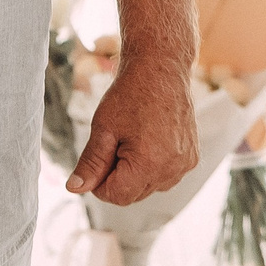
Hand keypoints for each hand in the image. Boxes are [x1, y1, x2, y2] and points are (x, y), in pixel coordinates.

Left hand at [66, 57, 198, 205]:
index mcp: (149, 164)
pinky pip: (165, 176)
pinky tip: (147, 140)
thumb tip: (74, 188)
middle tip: (113, 143)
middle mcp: (172, 169)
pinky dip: (152, 166)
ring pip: (149, 187)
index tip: (96, 159)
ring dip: (134, 173)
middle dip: (117, 176)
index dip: (99, 183)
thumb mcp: (103, 129)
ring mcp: (185, 165)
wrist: (161, 70)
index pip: (117, 196)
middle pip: (133, 194)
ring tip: (131, 139)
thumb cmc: (130, 95)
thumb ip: (90, 163)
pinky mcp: (191, 158)